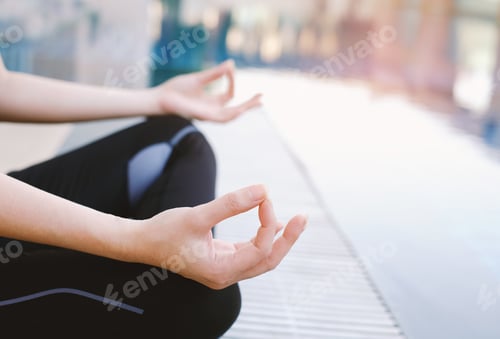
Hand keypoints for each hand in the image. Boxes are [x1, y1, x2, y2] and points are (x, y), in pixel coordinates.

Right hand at [133, 185, 306, 289]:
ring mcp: (224, 271)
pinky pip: (251, 253)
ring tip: (296, 220)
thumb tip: (263, 189)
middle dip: (287, 239)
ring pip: (262, 258)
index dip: (268, 222)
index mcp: (221, 270)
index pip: (259, 249)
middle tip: (304, 218)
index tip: (264, 197)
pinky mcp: (222, 262)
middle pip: (269, 260)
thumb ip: (231, 204)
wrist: (142, 244)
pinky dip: (263, 238)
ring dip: (278, 239)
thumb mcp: (197, 215)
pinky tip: (273, 223)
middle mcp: (226, 276)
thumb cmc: (164, 232)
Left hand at [154, 60, 261, 122]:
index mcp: (210, 102)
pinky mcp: (203, 117)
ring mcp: (208, 116)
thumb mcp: (199, 79)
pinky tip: (241, 109)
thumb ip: (215, 73)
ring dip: (245, 109)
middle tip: (262, 97)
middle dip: (249, 104)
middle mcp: (211, 111)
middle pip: (235, 109)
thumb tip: (231, 64)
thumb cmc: (176, 89)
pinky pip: (221, 118)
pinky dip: (232, 113)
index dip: (232, 81)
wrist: (160, 99)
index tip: (230, 68)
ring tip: (257, 102)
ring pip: (231, 115)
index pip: (229, 95)